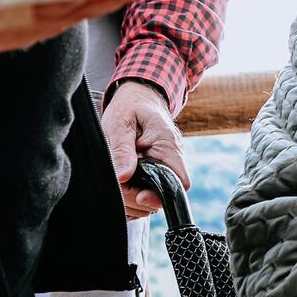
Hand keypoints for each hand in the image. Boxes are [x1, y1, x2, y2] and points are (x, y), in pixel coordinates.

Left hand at [103, 80, 187, 219]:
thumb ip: (122, 150)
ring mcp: (162, 168)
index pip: (178, 183)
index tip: (137, 193)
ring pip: (153, 200)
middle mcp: (170, 160)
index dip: (159, 195)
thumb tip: (122, 177)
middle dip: (137, 198)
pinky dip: (132, 199)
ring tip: (118, 182)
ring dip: (132, 200)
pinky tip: (121, 187)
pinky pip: (146, 196)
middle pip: (162, 196)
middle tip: (118, 183)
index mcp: (167, 147)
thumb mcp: (121, 124)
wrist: (138, 96)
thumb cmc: (130, 106)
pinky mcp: (153, 173)